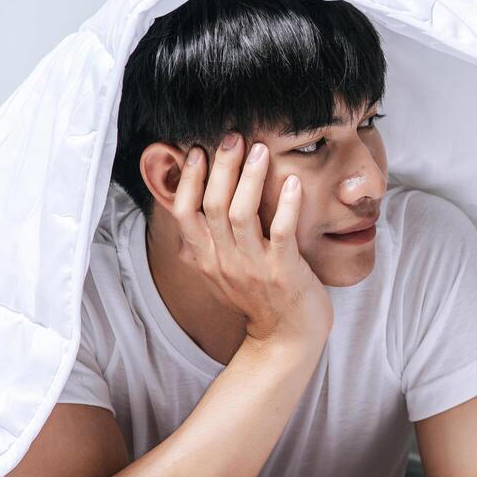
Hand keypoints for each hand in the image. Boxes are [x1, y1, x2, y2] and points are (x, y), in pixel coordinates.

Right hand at [173, 133, 333, 345]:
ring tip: (260, 149)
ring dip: (250, 177)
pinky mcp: (283, 273)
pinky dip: (286, 205)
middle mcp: (223, 262)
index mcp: (204, 259)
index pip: (184, 212)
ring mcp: (252, 268)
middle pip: (212, 205)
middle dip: (221, 166)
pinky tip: (293, 182)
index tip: (197, 149)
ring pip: (241, 214)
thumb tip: (190, 202)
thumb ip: (206, 242)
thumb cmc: (259, 298)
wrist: (286, 340)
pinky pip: (282, 233)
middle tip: (233, 137)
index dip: (188, 179)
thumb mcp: (221, 271)